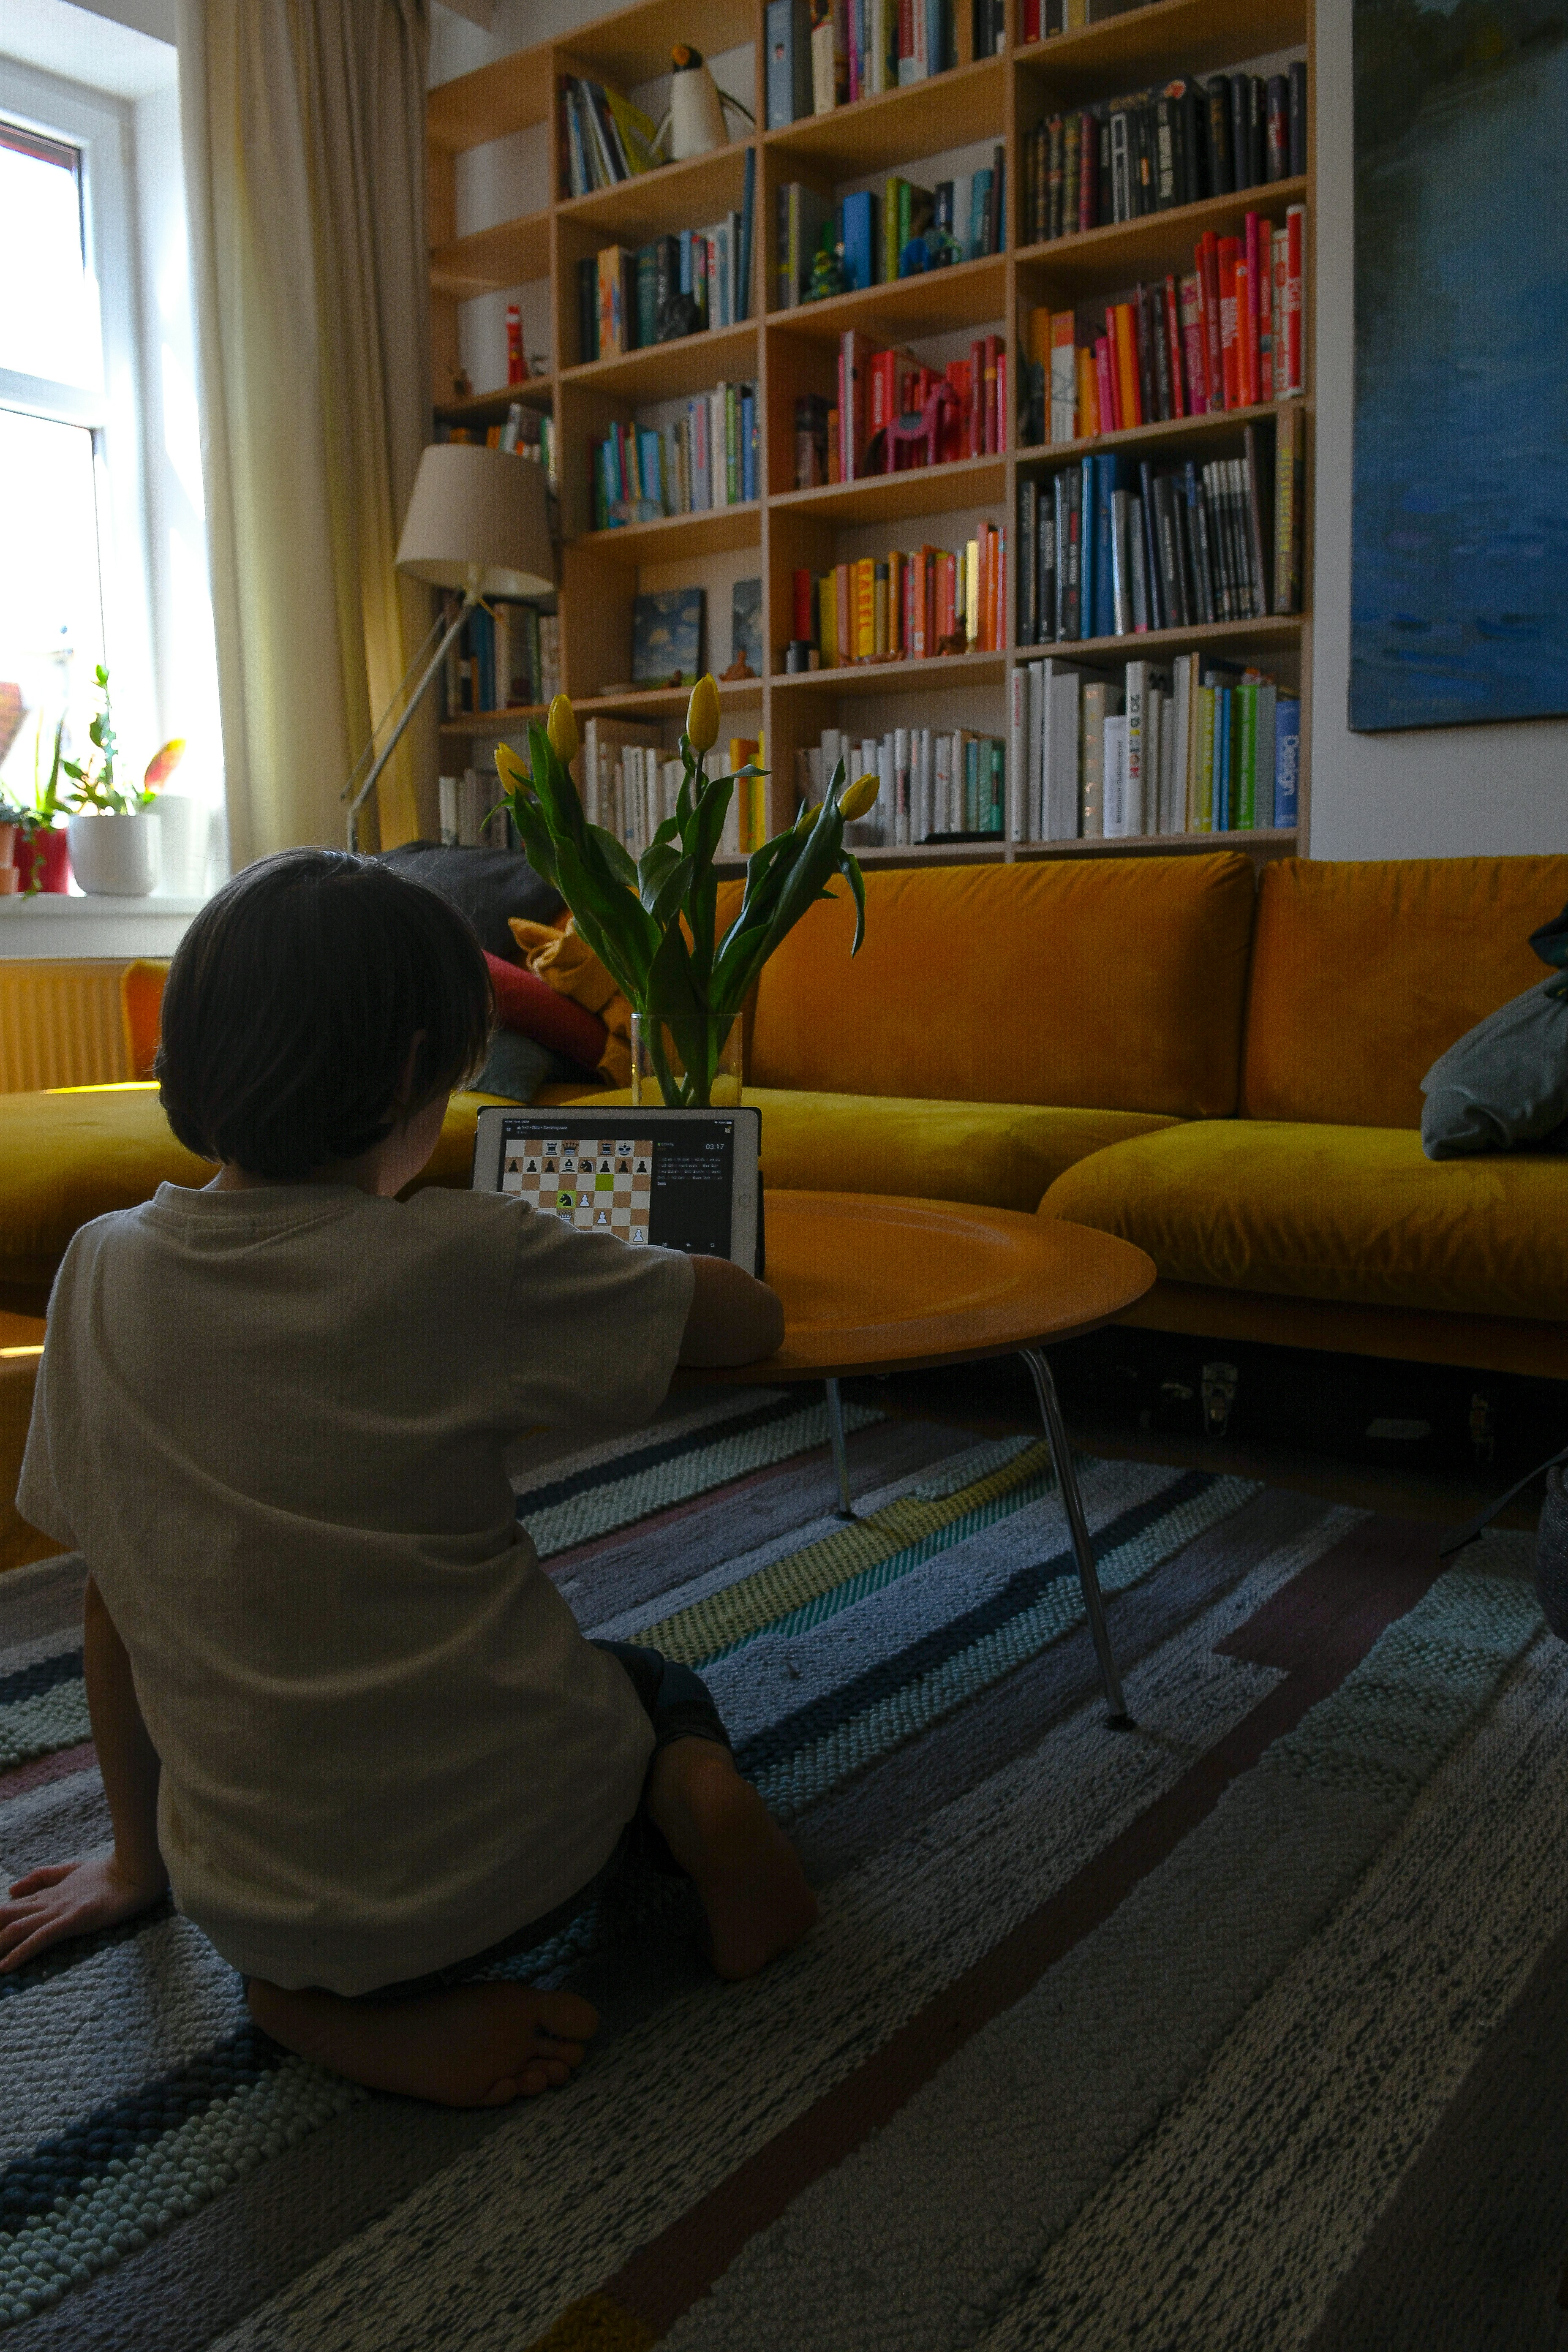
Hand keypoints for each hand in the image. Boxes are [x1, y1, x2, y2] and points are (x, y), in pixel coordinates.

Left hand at [0, 1852, 166, 1972]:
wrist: (136, 1870)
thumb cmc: (108, 1873)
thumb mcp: (70, 1871)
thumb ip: (42, 1878)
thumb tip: (11, 1889)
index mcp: (46, 1894)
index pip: (7, 1910)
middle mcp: (47, 1902)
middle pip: (5, 1918)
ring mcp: (60, 1910)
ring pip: (17, 1929)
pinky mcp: (74, 1919)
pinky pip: (41, 1938)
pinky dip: (21, 1952)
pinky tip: (6, 1967)